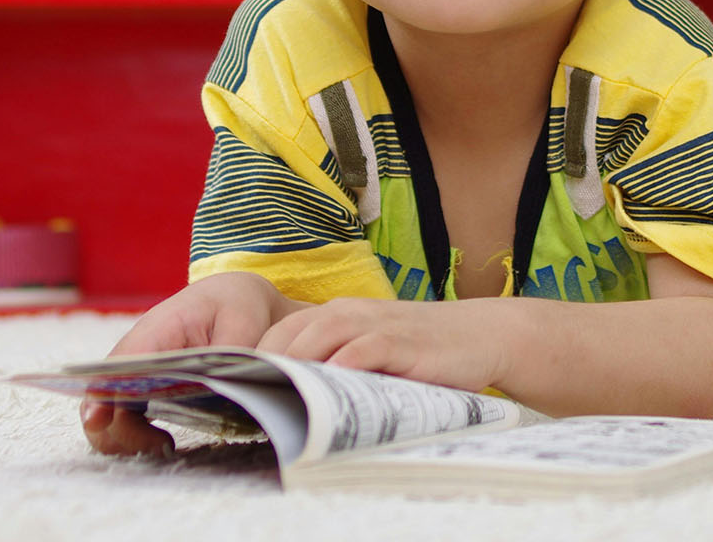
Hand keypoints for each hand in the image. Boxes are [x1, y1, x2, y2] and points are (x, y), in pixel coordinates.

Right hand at [81, 271, 298, 456]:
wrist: (232, 294)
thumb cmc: (233, 305)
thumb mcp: (242, 324)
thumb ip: (227, 358)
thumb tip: (220, 390)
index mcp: (156, 330)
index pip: (116, 366)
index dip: (101, 395)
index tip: (100, 422)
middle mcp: (136, 351)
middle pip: (102, 396)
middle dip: (120, 429)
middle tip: (162, 444)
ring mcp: (136, 368)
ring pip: (107, 409)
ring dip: (124, 435)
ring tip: (163, 444)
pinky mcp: (143, 384)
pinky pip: (123, 412)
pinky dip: (132, 432)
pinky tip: (162, 439)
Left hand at [257, 296, 510, 392]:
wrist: (477, 335)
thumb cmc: (418, 351)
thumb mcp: (370, 352)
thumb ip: (335, 365)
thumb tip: (289, 399)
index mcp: (336, 315)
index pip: (280, 331)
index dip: (254, 358)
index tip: (235, 389)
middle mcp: (350, 313)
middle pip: (291, 332)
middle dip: (265, 364)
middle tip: (246, 398)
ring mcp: (376, 325)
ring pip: (322, 334)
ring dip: (296, 362)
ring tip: (275, 391)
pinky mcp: (402, 342)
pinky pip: (366, 348)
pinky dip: (345, 363)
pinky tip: (330, 384)